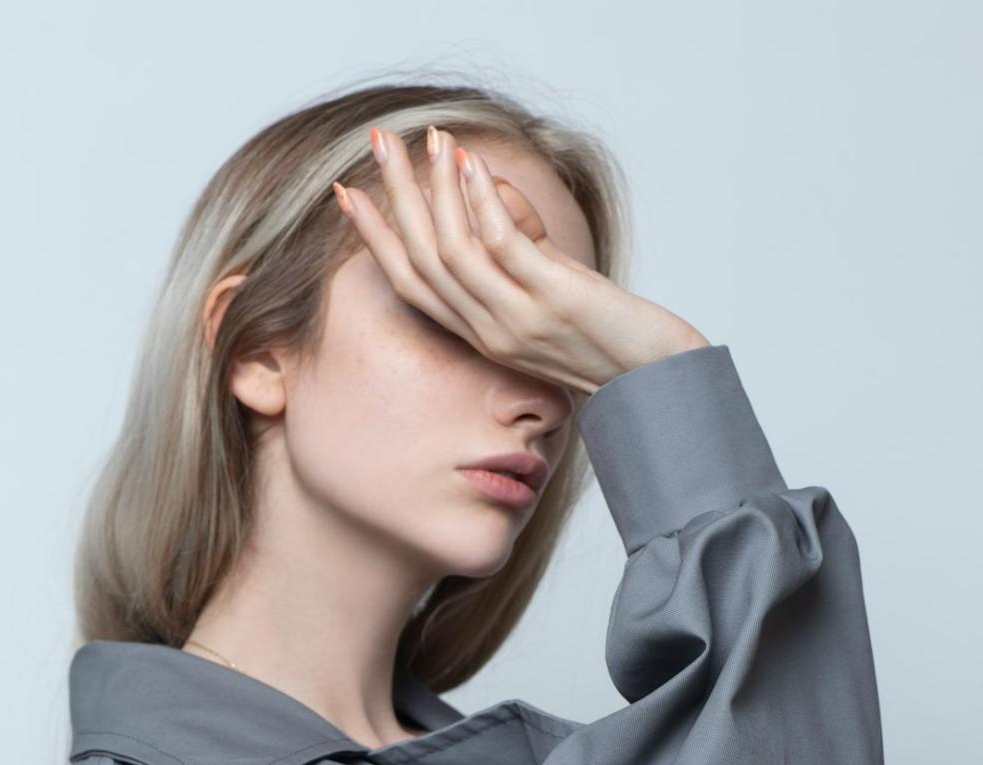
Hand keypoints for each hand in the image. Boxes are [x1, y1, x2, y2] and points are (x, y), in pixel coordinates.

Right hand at [332, 126, 709, 395]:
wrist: (660, 381)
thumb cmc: (609, 335)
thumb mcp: (549, 287)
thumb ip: (517, 246)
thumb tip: (483, 185)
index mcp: (481, 334)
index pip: (411, 283)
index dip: (375, 239)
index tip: (347, 194)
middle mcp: (491, 332)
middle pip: (422, 260)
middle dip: (395, 197)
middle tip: (377, 143)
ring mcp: (520, 321)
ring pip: (453, 253)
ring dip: (435, 191)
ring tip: (429, 140)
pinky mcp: (555, 304)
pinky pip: (504, 247)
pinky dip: (483, 201)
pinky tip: (473, 165)